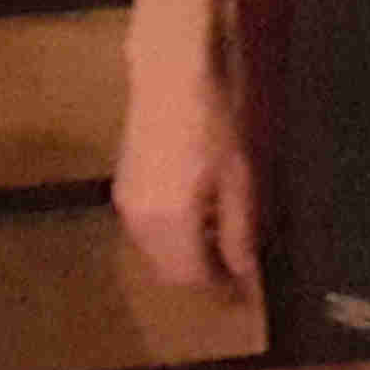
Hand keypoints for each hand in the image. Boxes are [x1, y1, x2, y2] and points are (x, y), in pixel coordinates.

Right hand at [113, 59, 257, 291]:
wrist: (171, 74)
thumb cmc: (214, 122)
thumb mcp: (240, 178)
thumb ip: (239, 231)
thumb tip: (243, 272)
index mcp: (169, 224)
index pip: (192, 278)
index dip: (219, 290)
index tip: (245, 294)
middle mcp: (139, 223)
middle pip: (169, 271)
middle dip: (200, 276)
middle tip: (236, 273)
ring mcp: (126, 204)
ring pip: (155, 252)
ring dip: (184, 256)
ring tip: (219, 243)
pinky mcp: (123, 186)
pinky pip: (147, 229)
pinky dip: (170, 235)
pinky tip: (196, 215)